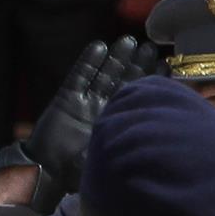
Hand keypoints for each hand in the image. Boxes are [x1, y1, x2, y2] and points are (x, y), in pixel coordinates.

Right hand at [19, 35, 160, 203]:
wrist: (48, 174)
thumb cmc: (82, 172)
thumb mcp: (115, 155)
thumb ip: (131, 137)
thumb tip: (160, 124)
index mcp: (120, 122)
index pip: (140, 96)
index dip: (153, 79)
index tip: (166, 63)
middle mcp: (105, 109)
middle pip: (124, 81)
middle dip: (137, 63)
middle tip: (151, 47)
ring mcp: (85, 102)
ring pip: (104, 75)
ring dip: (116, 58)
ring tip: (128, 41)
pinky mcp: (66, 99)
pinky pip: (79, 77)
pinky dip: (88, 62)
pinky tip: (98, 47)